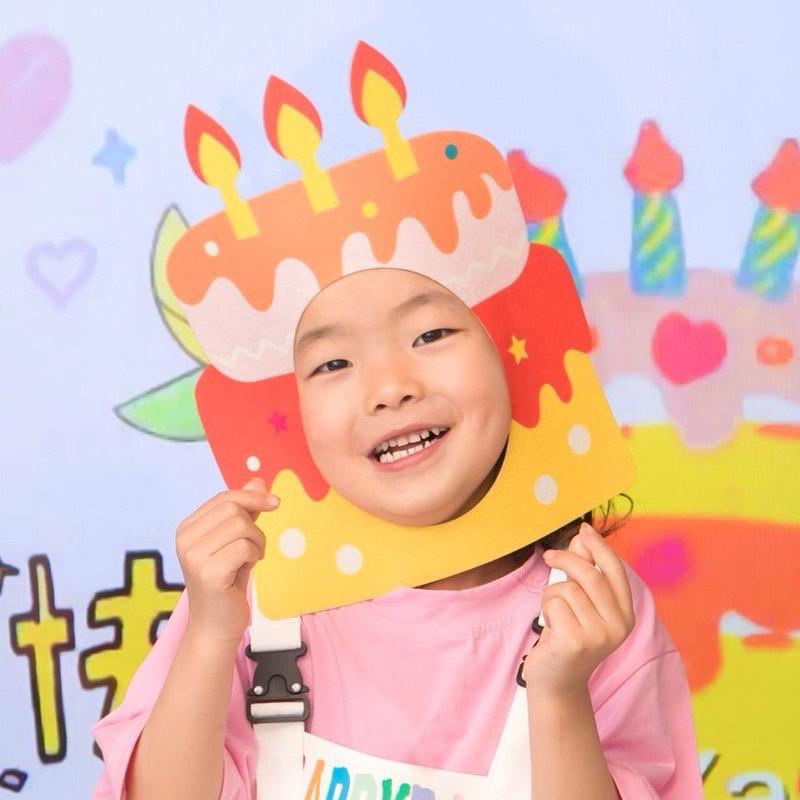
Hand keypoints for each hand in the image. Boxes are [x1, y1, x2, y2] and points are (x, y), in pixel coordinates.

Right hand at [176, 477, 279, 645]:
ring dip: (256, 542)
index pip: (224, 497)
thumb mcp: (236, 539)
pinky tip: (247, 569)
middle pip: (234, 509)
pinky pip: (245, 547)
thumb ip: (245, 509)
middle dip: (254, 525)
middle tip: (254, 548)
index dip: (252, 496)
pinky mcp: (208, 573)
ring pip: (241, 526)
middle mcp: (185, 539)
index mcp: (187, 528)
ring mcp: (194, 556)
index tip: (274, 502)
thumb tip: (259, 480)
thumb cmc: (227, 581)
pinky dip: (254, 556)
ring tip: (249, 560)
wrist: (217, 624)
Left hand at [522, 523, 634, 698]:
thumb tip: (582, 536)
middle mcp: (619, 625)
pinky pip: (554, 604)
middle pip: (590, 575)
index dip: (599, 546)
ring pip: (567, 589)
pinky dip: (545, 609)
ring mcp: (599, 636)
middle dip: (565, 559)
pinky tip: (549, 627)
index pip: (615, 570)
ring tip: (553, 613)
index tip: (583, 528)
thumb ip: (583, 569)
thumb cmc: (567, 635)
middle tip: (548, 556)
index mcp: (625, 614)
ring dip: (551, 595)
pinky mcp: (576, 642)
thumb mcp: (580, 602)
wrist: (557, 682)